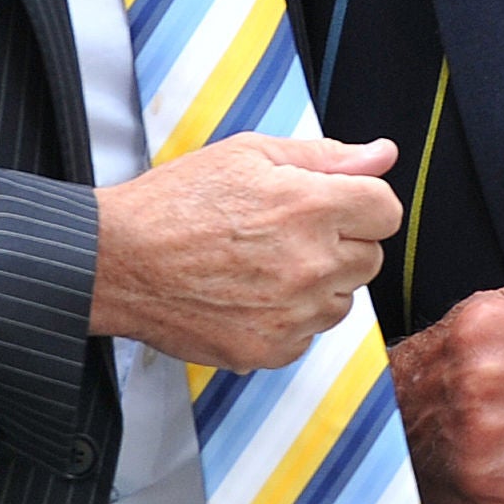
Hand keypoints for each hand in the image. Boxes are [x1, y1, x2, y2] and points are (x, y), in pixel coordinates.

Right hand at [89, 133, 401, 371]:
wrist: (117, 261)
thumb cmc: (175, 203)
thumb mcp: (248, 155)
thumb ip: (324, 156)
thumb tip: (383, 154)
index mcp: (310, 207)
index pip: (386, 211)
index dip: (361, 203)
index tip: (332, 205)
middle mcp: (310, 264)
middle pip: (369, 259)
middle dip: (339, 243)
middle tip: (285, 233)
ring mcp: (292, 313)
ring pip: (341, 301)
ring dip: (317, 285)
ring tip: (262, 265)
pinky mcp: (271, 349)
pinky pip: (307, 337)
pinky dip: (287, 320)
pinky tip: (248, 296)